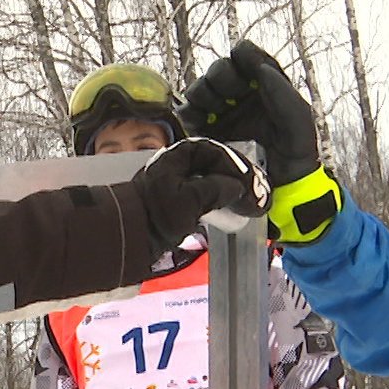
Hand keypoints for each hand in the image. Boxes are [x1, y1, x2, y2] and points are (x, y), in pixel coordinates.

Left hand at [130, 137, 270, 252]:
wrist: (132, 235)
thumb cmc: (156, 214)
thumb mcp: (191, 200)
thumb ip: (217, 189)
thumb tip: (236, 187)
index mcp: (180, 155)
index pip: (218, 153)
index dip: (239, 168)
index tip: (253, 184)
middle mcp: (180, 162)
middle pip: (218, 165)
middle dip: (240, 180)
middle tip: (257, 195)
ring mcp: (179, 179)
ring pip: (214, 179)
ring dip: (233, 190)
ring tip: (250, 204)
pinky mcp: (180, 197)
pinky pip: (207, 192)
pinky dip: (221, 199)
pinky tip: (233, 210)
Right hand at [178, 42, 341, 243]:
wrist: (279, 191)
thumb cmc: (296, 155)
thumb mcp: (298, 121)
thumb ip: (282, 92)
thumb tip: (260, 68)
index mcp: (266, 84)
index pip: (247, 55)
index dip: (243, 59)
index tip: (247, 76)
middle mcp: (242, 94)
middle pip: (220, 68)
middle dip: (221, 79)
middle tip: (229, 99)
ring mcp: (221, 112)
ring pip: (200, 87)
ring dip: (204, 96)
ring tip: (215, 115)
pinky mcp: (204, 130)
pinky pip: (188, 112)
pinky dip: (190, 115)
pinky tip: (201, 125)